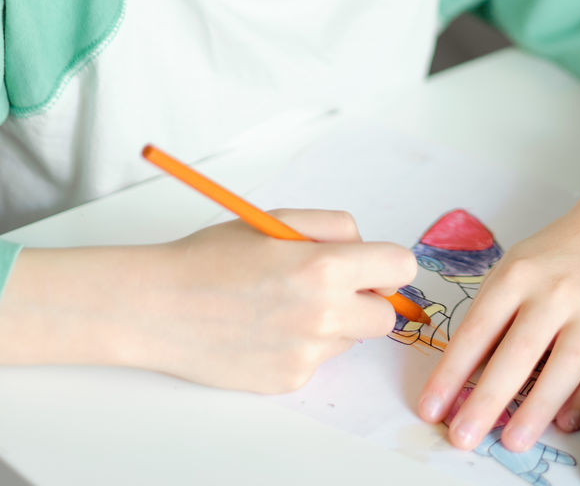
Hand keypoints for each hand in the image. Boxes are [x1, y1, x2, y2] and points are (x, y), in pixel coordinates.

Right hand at [141, 208, 416, 391]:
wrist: (159, 305)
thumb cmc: (213, 256)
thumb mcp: (279, 219)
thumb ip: (334, 229)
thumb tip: (367, 249)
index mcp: (324, 266)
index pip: (400, 269)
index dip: (386, 263)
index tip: (372, 264)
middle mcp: (323, 315)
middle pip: (385, 315)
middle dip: (366, 298)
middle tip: (328, 283)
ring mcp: (306, 354)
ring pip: (349, 337)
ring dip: (332, 321)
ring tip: (282, 303)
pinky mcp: (288, 380)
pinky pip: (317, 360)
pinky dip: (302, 345)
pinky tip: (264, 327)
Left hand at [417, 180, 579, 451]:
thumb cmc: (557, 252)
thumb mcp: (516, 266)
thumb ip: (494, 312)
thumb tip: (466, 372)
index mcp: (518, 274)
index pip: (478, 329)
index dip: (452, 372)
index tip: (430, 407)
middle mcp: (554, 292)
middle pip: (517, 353)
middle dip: (487, 400)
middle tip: (462, 437)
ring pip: (563, 366)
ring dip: (536, 409)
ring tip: (512, 442)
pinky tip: (565, 422)